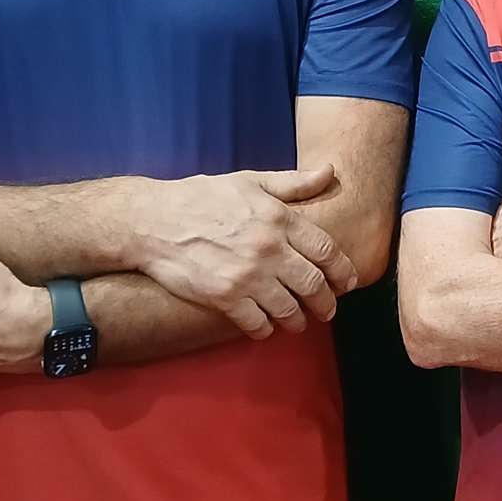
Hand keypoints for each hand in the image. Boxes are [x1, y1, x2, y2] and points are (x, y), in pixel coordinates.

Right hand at [125, 166, 353, 338]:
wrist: (153, 220)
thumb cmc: (203, 197)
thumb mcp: (251, 181)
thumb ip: (293, 183)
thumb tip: (329, 171)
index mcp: (280, 218)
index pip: (326, 250)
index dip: (343, 270)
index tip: (348, 282)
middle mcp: (269, 249)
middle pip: (313, 284)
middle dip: (326, 302)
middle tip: (328, 310)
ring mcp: (246, 275)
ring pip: (288, 308)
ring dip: (297, 320)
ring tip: (298, 323)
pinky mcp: (223, 297)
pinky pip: (255, 323)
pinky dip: (265, 330)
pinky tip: (265, 328)